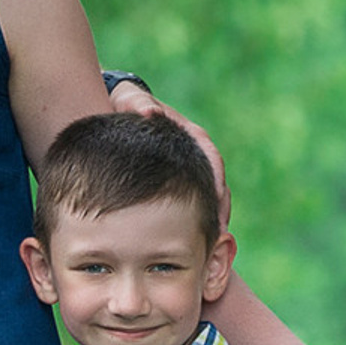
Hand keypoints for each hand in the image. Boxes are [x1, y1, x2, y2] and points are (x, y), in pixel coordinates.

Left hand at [107, 80, 230, 226]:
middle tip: (219, 233)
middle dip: (220, 208)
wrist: (125, 111)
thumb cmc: (130, 106)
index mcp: (193, 136)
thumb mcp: (132, 101)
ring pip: (210, 197)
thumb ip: (138, 103)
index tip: (217, 201)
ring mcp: (194, 170)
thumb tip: (148, 111)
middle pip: (218, 184)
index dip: (217, 181)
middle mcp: (198, 155)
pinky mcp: (183, 183)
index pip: (213, 160)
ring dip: (212, 219)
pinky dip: (198, 220)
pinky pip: (197, 203)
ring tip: (210, 243)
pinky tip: (192, 239)